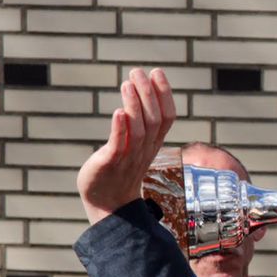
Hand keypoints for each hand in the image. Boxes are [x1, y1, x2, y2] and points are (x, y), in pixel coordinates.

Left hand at [77, 68, 176, 224]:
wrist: (108, 204)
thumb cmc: (118, 171)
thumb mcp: (134, 147)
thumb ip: (139, 125)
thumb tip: (138, 97)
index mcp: (153, 144)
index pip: (167, 118)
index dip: (165, 94)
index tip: (157, 72)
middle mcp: (145, 150)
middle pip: (155, 120)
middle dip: (148, 93)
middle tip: (138, 71)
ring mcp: (129, 158)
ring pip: (140, 130)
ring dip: (135, 105)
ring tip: (127, 83)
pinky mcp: (111, 164)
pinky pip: (120, 146)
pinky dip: (121, 129)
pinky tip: (118, 112)